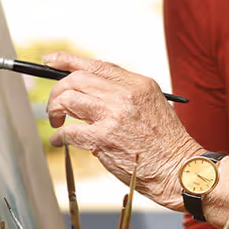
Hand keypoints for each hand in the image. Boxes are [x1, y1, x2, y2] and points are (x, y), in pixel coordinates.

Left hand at [41, 52, 198, 207]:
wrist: (178, 169)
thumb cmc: (166, 143)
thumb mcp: (152, 105)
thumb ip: (124, 94)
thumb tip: (90, 92)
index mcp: (138, 84)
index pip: (96, 64)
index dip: (67, 60)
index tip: (50, 61)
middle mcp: (125, 94)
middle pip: (76, 79)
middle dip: (58, 92)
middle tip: (56, 107)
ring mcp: (113, 115)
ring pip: (68, 99)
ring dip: (56, 111)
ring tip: (57, 122)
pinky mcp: (104, 138)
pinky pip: (68, 131)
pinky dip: (59, 136)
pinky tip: (60, 141)